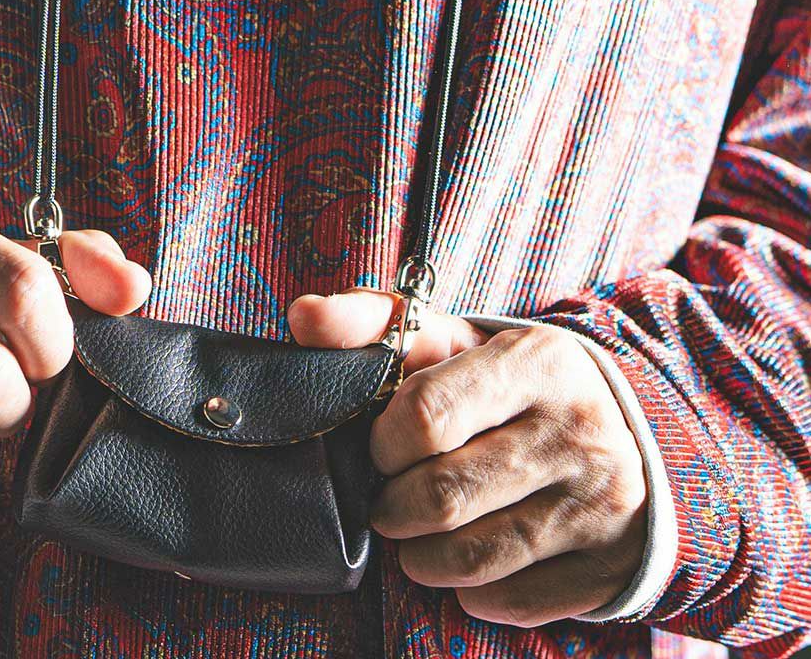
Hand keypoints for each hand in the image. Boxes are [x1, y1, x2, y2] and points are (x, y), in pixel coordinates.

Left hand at [287, 288, 647, 626]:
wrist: (619, 430)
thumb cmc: (503, 381)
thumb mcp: (451, 337)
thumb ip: (374, 322)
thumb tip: (303, 318)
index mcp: (537, 361)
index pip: (426, 416)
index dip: (383, 442)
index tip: (381, 447)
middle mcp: (577, 432)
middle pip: (441, 496)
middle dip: (392, 506)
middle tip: (388, 498)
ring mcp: (598, 507)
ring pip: (469, 559)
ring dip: (418, 557)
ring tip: (414, 532)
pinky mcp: (606, 570)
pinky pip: (509, 603)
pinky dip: (469, 592)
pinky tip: (465, 560)